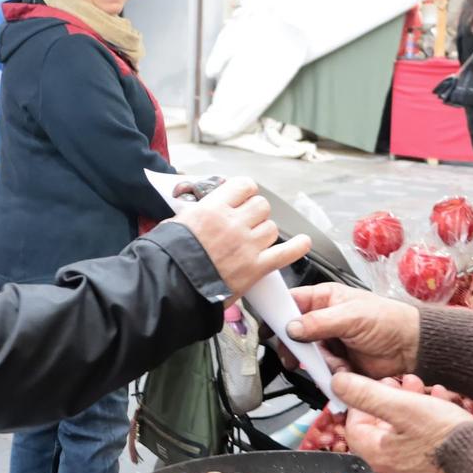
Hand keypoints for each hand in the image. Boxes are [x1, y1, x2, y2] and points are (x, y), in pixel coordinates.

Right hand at [178, 177, 310, 298]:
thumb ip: (196, 212)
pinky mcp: (255, 268)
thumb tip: (202, 207)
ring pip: (271, 228)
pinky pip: (285, 253)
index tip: (242, 199)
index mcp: (213, 208)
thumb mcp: (176, 222)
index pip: (243, 186)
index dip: (244, 192)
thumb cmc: (169, 256)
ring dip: (264, 233)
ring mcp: (247, 246)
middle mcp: (233, 223)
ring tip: (253, 242)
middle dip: (255, 213)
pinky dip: (297, 248)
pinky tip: (303, 243)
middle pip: (261, 206)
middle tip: (245, 224)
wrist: (171, 286)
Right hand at [287, 284, 419, 378]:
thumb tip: (292, 328)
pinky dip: (328, 373)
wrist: (411, 349)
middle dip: (294, 346)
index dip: (278, 314)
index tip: (269, 328)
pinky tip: (342, 369)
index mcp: (326, 299)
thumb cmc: (389, 321)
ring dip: (316, 362)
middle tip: (294, 355)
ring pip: (306, 354)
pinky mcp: (337, 362)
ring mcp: (330, 342)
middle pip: (294, 333)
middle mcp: (324, 319)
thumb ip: (319, 322)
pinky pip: (321, 370)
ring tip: (332, 362)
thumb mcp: (352, 316)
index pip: (292, 302)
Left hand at [332, 372, 472, 472]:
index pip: (354, 425)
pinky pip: (422, 438)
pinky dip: (428, 417)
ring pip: (403, 429)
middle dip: (391, 398)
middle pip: (379, 426)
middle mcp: (392, 468)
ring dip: (411, 404)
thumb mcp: (401, 406)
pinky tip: (442, 401)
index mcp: (378, 455)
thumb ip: (366, 394)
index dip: (362, 400)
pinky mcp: (433, 467)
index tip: (378, 384)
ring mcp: (413, 470)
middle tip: (405, 382)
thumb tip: (337, 382)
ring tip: (426, 388)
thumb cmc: (444, 436)